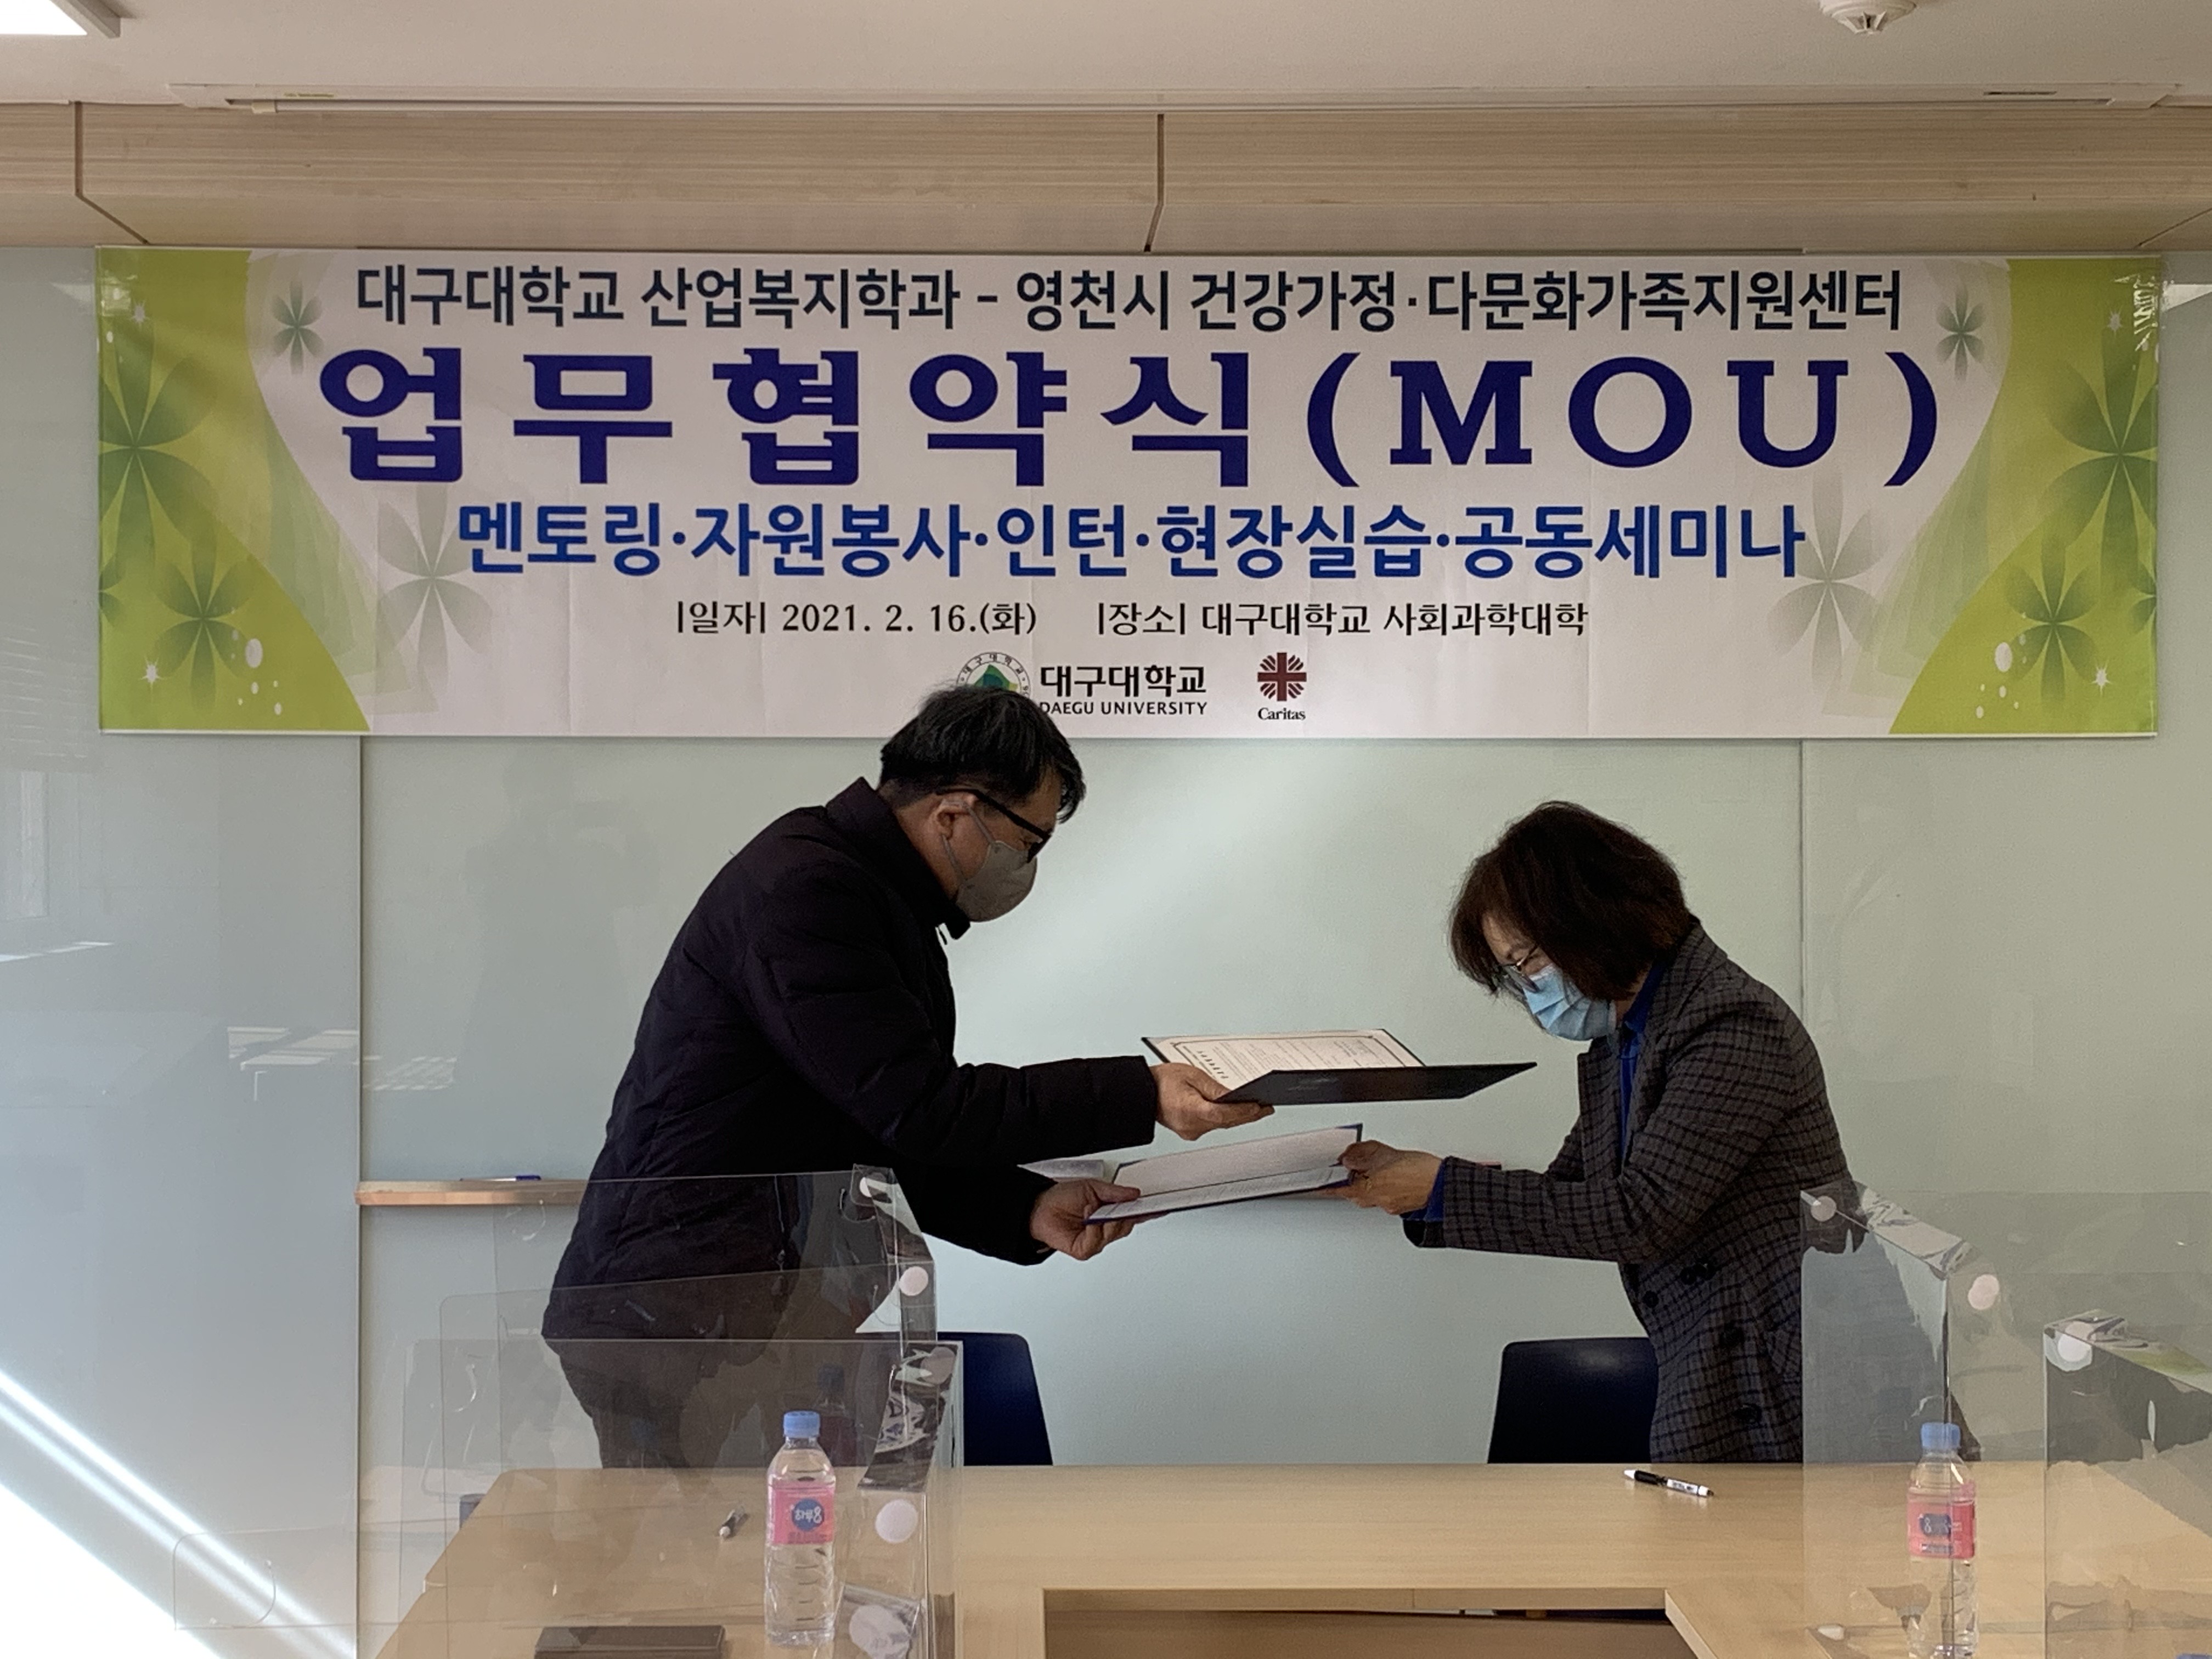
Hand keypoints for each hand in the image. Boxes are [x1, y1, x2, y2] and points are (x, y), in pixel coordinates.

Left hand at [1030, 1178, 1143, 1260]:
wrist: (1038, 1208)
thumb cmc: (1062, 1198)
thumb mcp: (1091, 1187)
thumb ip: (1114, 1192)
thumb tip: (1133, 1194)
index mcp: (1110, 1212)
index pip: (1134, 1214)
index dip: (1148, 1212)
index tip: (1161, 1207)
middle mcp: (1105, 1228)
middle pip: (1127, 1226)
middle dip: (1124, 1214)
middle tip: (1119, 1204)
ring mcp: (1096, 1240)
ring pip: (1114, 1234)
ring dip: (1105, 1220)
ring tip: (1093, 1208)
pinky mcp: (1085, 1249)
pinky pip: (1097, 1242)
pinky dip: (1093, 1229)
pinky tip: (1087, 1217)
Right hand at [1152, 1062, 1272, 1140]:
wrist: (1143, 1093)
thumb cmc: (1161, 1081)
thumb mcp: (1191, 1075)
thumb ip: (1214, 1088)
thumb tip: (1234, 1095)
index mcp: (1188, 1110)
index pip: (1222, 1114)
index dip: (1242, 1111)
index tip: (1258, 1106)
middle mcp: (1190, 1125)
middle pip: (1226, 1122)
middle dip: (1247, 1115)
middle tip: (1266, 1108)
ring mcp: (1190, 1131)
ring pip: (1221, 1125)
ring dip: (1238, 1117)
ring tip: (1256, 1109)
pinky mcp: (1191, 1131)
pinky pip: (1214, 1126)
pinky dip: (1226, 1118)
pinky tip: (1236, 1112)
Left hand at [1333, 1140, 1444, 1215]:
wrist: (1444, 1184)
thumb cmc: (1420, 1171)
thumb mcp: (1385, 1153)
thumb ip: (1362, 1154)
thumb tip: (1346, 1158)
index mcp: (1368, 1188)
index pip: (1338, 1190)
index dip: (1325, 1187)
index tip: (1315, 1187)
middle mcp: (1376, 1200)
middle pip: (1353, 1192)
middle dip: (1350, 1180)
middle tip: (1350, 1167)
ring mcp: (1388, 1204)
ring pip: (1369, 1193)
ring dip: (1368, 1182)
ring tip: (1378, 1166)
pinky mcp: (1400, 1205)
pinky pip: (1383, 1195)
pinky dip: (1383, 1185)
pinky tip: (1391, 1174)